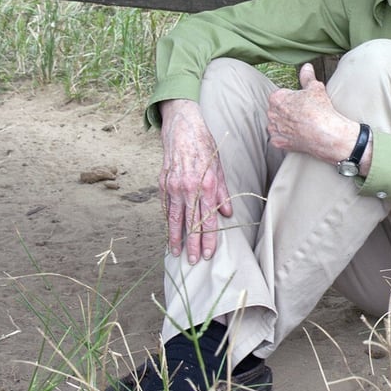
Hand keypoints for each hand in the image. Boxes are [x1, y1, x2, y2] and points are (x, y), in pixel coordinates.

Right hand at [158, 99, 232, 263]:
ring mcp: (173, 187)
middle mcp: (189, 189)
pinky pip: (166, 207)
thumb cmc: (205, 147)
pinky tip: (169, 233)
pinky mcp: (163, 184)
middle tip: (193, 261)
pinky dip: (168, 222)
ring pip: (175, 218)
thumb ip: (222, 193)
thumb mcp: (219, 168)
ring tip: (176, 253)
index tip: (208, 253)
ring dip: (175, 237)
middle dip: (192, 244)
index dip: (208, 238)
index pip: (208, 219)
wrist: (183, 129)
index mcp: (206, 186)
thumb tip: (227, 214)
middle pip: (191, 223)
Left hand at [266, 63, 359, 163]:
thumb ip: (307, 77)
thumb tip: (306, 67)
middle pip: (276, 110)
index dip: (292, 98)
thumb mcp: (315, 88)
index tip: (302, 102)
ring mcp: (274, 129)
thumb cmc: (320, 110)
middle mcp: (271, 114)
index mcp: (277, 98)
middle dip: (286, 110)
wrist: (326, 134)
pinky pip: (278, 138)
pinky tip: (297, 135)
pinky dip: (285, 138)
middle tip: (303, 112)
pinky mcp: (279, 142)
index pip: (280, 95)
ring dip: (284, 124)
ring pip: (276, 124)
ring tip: (301, 124)